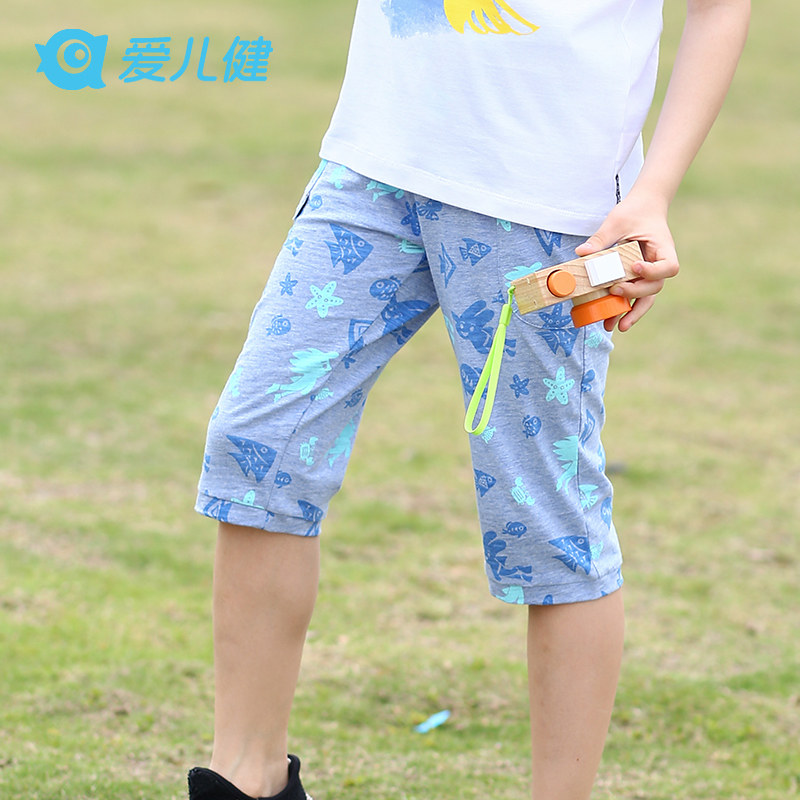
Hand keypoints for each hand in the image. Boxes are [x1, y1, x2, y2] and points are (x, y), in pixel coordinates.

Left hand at [574, 192, 679, 331]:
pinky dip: (625, 308)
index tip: (635, 267)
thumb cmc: (634, 212)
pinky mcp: (638, 278)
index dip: (653, 271)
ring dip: (633, 313)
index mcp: (663, 249)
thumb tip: (581, 252)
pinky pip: (634, 296)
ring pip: (646, 297)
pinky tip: (613, 320)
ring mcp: (650, 273)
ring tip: (618, 326)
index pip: (668, 266)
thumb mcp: (617, 221)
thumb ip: (601, 238)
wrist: (643, 209)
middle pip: (655, 287)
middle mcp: (659, 264)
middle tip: (615, 293)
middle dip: (636, 294)